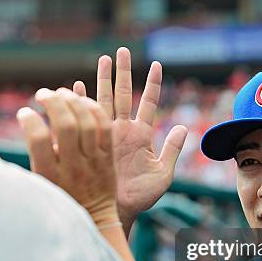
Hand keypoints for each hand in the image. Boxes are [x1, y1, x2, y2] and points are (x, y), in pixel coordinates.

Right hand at [18, 88, 117, 225]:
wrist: (94, 221)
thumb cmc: (59, 203)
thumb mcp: (37, 189)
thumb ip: (21, 169)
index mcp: (50, 176)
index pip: (39, 140)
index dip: (30, 120)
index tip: (24, 112)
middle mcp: (73, 167)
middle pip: (65, 125)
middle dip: (53, 102)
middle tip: (43, 94)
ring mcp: (94, 162)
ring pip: (87, 123)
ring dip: (74, 101)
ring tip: (62, 93)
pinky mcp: (108, 159)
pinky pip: (105, 128)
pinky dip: (94, 110)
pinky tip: (83, 101)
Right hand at [73, 47, 186, 231]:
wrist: (117, 210)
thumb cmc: (140, 197)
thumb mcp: (163, 174)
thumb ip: (172, 150)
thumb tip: (184, 127)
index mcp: (141, 135)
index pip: (149, 103)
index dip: (153, 84)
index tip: (156, 64)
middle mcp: (124, 130)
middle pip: (124, 94)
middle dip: (124, 72)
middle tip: (122, 50)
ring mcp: (106, 134)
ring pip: (105, 99)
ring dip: (103, 79)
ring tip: (103, 59)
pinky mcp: (91, 141)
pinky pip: (86, 117)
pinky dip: (82, 101)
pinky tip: (76, 86)